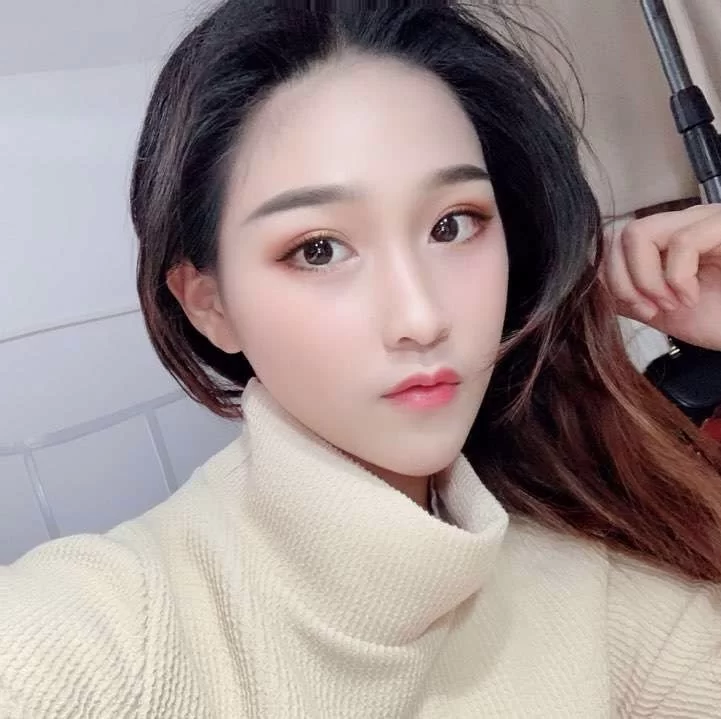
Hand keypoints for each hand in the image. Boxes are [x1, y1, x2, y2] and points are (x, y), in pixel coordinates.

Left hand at [604, 204, 720, 350]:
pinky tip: (692, 296)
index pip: (610, 242)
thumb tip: (588, 288)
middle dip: (624, 281)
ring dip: (646, 280)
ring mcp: (705, 221)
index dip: (611, 279)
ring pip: (639, 233)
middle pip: (617, 236)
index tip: (637, 310)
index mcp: (662, 242)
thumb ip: (625, 296)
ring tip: (672, 303)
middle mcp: (681, 224)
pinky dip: (677, 278)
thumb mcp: (661, 310)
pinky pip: (681, 242)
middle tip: (651, 309)